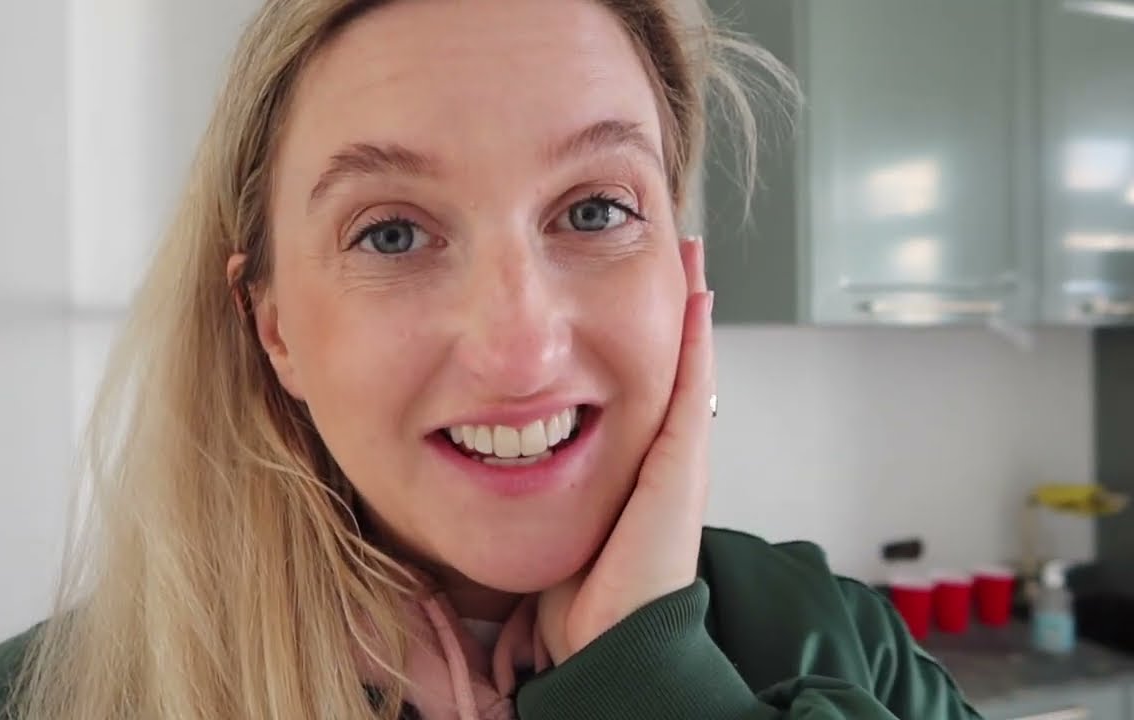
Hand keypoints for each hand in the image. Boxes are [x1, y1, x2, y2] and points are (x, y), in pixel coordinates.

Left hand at [537, 236, 715, 662]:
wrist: (604, 646)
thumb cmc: (572, 604)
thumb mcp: (543, 535)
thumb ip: (526, 502)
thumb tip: (480, 480)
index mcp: (625, 474)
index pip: (631, 389)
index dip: (629, 339)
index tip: (619, 288)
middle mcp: (657, 461)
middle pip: (665, 366)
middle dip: (666, 310)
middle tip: (666, 253)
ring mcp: (676, 462)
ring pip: (684, 366)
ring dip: (685, 309)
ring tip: (686, 258)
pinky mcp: (683, 468)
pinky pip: (691, 389)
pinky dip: (695, 340)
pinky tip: (694, 295)